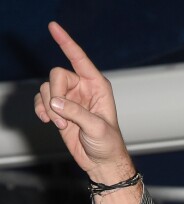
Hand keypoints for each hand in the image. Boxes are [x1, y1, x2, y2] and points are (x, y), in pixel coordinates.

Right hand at [34, 21, 131, 179]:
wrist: (101, 162)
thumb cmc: (108, 144)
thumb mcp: (96, 127)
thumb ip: (76, 113)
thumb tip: (55, 103)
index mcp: (97, 85)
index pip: (79, 58)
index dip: (66, 42)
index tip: (53, 27)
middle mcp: (82, 88)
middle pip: (57, 76)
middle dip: (55, 95)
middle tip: (61, 117)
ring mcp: (69, 98)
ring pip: (47, 89)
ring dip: (49, 107)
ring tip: (61, 125)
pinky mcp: (59, 110)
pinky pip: (42, 100)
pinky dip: (41, 110)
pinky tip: (49, 121)